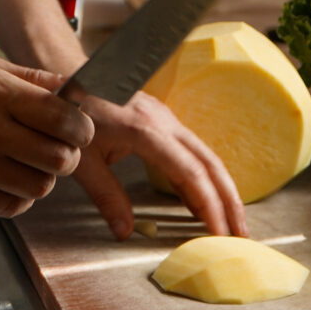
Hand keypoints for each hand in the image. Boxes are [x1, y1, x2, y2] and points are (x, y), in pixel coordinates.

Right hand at [0, 56, 94, 217]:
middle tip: (62, 150)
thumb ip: (28, 78)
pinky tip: (7, 177)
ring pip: (39, 188)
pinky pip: (11, 206)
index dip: (82, 128)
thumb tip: (70, 85)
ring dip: (43, 178)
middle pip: (58, 159)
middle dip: (69, 156)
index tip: (81, 130)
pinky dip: (19, 196)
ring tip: (30, 163)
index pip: (61, 118)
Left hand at [70, 90, 247, 240]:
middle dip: (229, 198)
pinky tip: (204, 199)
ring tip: (232, 221)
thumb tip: (125, 231)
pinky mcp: (162, 119)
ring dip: (221, 187)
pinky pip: (191, 149)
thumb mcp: (82, 160)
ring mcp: (165, 117)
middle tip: (242, 233)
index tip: (219, 233)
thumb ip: (106, 195)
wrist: (68, 76)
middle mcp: (163, 120)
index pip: (189, 171)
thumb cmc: (72, 115)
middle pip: (209, 160)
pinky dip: (204, 175)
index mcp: (146, 130)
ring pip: (204, 153)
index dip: (208, 204)